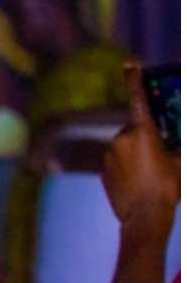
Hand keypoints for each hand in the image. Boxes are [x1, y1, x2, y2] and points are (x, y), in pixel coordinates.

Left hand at [104, 63, 182, 236]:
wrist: (144, 218)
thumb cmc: (168, 189)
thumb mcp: (181, 164)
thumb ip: (178, 147)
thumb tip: (176, 142)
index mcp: (142, 132)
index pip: (138, 100)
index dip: (134, 80)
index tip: (130, 64)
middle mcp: (122, 138)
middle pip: (137, 131)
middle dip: (148, 140)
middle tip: (161, 159)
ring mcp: (109, 154)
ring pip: (127, 148)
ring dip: (138, 156)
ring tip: (152, 177)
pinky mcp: (103, 170)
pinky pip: (118, 162)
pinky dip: (128, 168)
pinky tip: (140, 183)